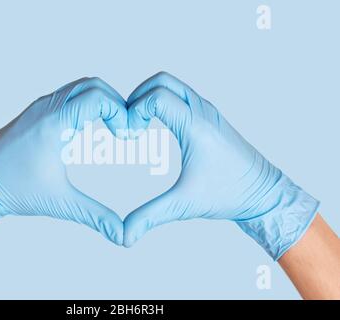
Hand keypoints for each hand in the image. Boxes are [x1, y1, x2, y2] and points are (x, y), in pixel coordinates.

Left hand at [0, 77, 127, 246]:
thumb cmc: (12, 190)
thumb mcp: (59, 203)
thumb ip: (95, 216)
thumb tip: (122, 234)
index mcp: (53, 123)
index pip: (98, 98)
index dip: (121, 113)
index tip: (126, 137)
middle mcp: (46, 108)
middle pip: (93, 86)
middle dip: (116, 104)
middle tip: (124, 130)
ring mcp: (40, 106)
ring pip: (80, 87)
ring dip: (101, 102)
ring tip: (112, 128)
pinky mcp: (37, 111)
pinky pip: (68, 95)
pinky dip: (86, 104)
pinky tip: (89, 128)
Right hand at [123, 72, 318, 259]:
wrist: (264, 193)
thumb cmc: (230, 195)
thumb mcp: (184, 205)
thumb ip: (150, 216)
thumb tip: (124, 235)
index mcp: (195, 127)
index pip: (156, 96)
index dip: (134, 110)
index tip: (131, 135)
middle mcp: (202, 111)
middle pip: (161, 81)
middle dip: (138, 96)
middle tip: (130, 122)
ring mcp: (207, 111)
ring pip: (172, 85)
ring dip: (150, 97)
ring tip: (140, 123)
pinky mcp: (209, 117)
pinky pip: (181, 96)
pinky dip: (163, 102)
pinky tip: (158, 125)